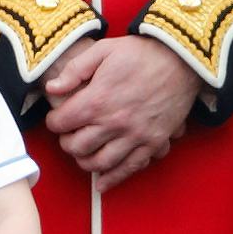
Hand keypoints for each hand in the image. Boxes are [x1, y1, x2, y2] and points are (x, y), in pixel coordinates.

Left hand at [41, 38, 204, 187]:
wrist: (181, 60)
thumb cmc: (140, 53)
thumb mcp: (103, 50)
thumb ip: (74, 70)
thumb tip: (51, 88)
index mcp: (97, 100)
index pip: (62, 123)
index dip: (54, 122)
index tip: (57, 118)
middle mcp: (114, 123)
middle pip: (77, 147)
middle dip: (67, 143)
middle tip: (69, 136)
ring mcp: (135, 136)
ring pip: (100, 163)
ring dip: (85, 162)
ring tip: (83, 154)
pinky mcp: (153, 142)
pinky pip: (130, 168)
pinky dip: (113, 179)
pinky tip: (102, 183)